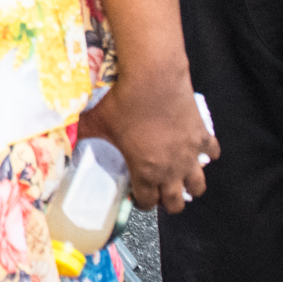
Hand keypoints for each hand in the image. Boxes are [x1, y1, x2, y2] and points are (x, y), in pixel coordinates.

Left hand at [75, 66, 216, 212]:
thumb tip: (70, 135)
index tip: (138, 195)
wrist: (153, 77)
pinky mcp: (202, 136)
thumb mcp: (97, 121)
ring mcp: (190, 154)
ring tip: (180, 177)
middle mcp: (171, 169)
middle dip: (167, 202)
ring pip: (198, 186)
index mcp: (145, 172)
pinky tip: (196, 149)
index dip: (141, 202)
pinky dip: (206, 154)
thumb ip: (85, 134)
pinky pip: (212, 153)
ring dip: (190, 185)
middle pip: (176, 204)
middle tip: (159, 191)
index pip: (147, 203)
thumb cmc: (124, 101)